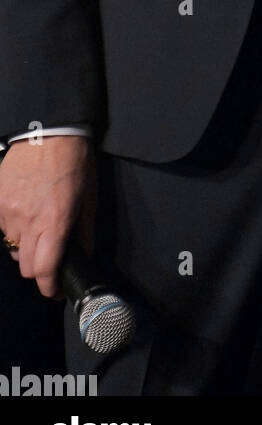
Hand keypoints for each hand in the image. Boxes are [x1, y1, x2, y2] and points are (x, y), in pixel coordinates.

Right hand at [0, 135, 94, 298]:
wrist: (49, 133)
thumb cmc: (74, 164)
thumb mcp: (89, 199)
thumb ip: (85, 234)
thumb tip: (84, 259)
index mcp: (55, 222)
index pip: (45, 271)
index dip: (50, 288)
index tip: (56, 291)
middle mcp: (29, 222)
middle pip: (27, 268)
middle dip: (40, 270)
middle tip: (51, 260)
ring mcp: (9, 213)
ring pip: (13, 249)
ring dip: (26, 248)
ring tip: (39, 231)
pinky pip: (3, 229)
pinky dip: (14, 230)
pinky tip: (26, 214)